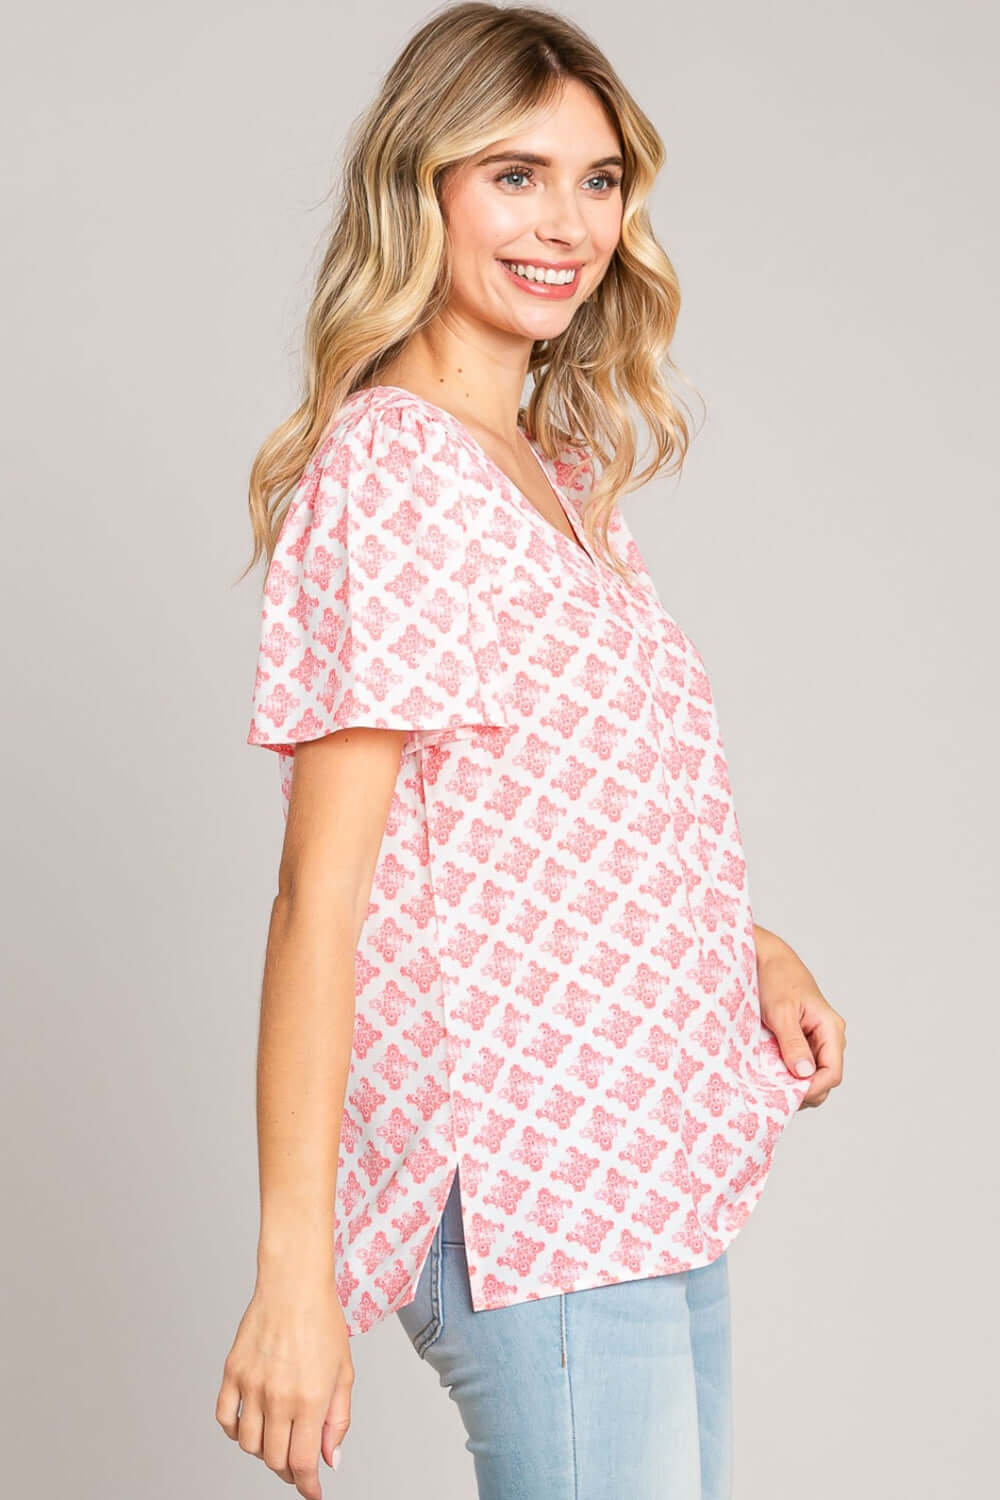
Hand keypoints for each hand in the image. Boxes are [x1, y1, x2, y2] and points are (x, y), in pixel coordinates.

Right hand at [216, 1268, 353, 1497]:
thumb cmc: (323, 1322)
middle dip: (289, 1471)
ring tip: (278, 1438)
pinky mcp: (232, 1373)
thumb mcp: (344, 1372)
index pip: (303, 1462)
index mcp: (309, 1398)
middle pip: (275, 1459)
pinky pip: (225, 1419)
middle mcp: (278, 1396)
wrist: (293, 1285)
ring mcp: (251, 1385)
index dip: (308, 1485)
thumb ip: (338, 1419)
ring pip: (249, 1445)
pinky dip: (235, 1432)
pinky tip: (251, 1424)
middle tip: (298, 1466)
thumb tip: (330, 1459)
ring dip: (264, 1451)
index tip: (312, 1493)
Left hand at [754, 926, 846, 1108]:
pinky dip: (788, 1073)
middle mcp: (829, 1036)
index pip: (832, 1073)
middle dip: (804, 1090)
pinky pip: (801, 1063)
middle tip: (776, 1094)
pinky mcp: (802, 1039)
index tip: (788, 1096)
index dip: (814, 1089)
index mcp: (830, 1028)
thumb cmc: (775, 978)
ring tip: (771, 1084)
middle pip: (824, 1078)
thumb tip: (805, 1074)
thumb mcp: (781, 1011)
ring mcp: (816, 1038)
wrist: (766, 958)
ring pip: (813, 1074)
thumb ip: (793, 1042)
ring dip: (795, 1083)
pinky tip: (771, 1073)